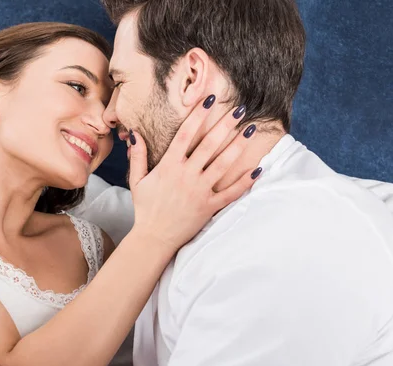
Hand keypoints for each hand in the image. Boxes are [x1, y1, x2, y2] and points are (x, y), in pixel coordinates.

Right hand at [128, 97, 258, 251]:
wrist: (154, 238)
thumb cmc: (145, 208)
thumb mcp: (137, 180)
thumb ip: (137, 156)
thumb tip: (135, 133)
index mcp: (169, 166)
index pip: (186, 134)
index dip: (199, 115)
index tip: (211, 99)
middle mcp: (186, 176)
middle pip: (209, 145)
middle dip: (226, 124)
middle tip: (241, 109)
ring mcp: (200, 191)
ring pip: (223, 164)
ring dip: (238, 146)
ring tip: (251, 130)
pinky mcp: (210, 207)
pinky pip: (231, 192)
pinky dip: (245, 181)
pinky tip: (258, 168)